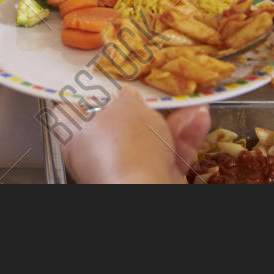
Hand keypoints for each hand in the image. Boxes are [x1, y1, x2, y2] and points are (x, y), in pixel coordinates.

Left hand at [58, 87, 212, 183]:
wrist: (146, 191)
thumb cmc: (125, 146)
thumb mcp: (128, 106)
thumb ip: (127, 98)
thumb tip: (126, 95)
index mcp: (74, 133)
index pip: (74, 109)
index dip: (91, 94)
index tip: (106, 82)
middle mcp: (95, 154)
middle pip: (121, 124)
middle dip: (148, 108)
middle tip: (159, 94)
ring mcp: (123, 170)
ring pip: (150, 140)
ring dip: (174, 122)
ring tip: (192, 106)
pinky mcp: (149, 181)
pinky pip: (166, 156)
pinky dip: (184, 139)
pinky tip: (200, 121)